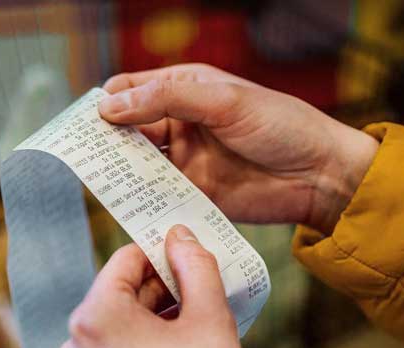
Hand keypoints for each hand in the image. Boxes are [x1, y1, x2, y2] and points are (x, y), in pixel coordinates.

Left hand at [58, 225, 250, 347]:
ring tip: (187, 335)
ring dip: (148, 326)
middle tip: (194, 297)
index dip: (159, 254)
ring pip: (113, 334)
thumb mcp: (210, 319)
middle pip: (117, 298)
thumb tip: (180, 237)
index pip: (124, 261)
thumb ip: (195, 267)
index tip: (185, 258)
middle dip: (157, 293)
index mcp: (96, 318)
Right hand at [99, 63, 377, 234]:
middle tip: (84, 154)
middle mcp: (179, 124)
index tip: (87, 122)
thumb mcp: (224, 101)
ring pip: (138, 164)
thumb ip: (167, 99)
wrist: (319, 175)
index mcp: (186, 90)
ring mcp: (184, 160)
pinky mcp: (192, 193)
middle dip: (106, 140)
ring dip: (120, 170)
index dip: (106, 103)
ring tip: (99, 179)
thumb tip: (110, 106)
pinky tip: (127, 202)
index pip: (132, 90)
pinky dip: (141, 198)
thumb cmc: (280, 125)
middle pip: (128, 129)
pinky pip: (157, 195)